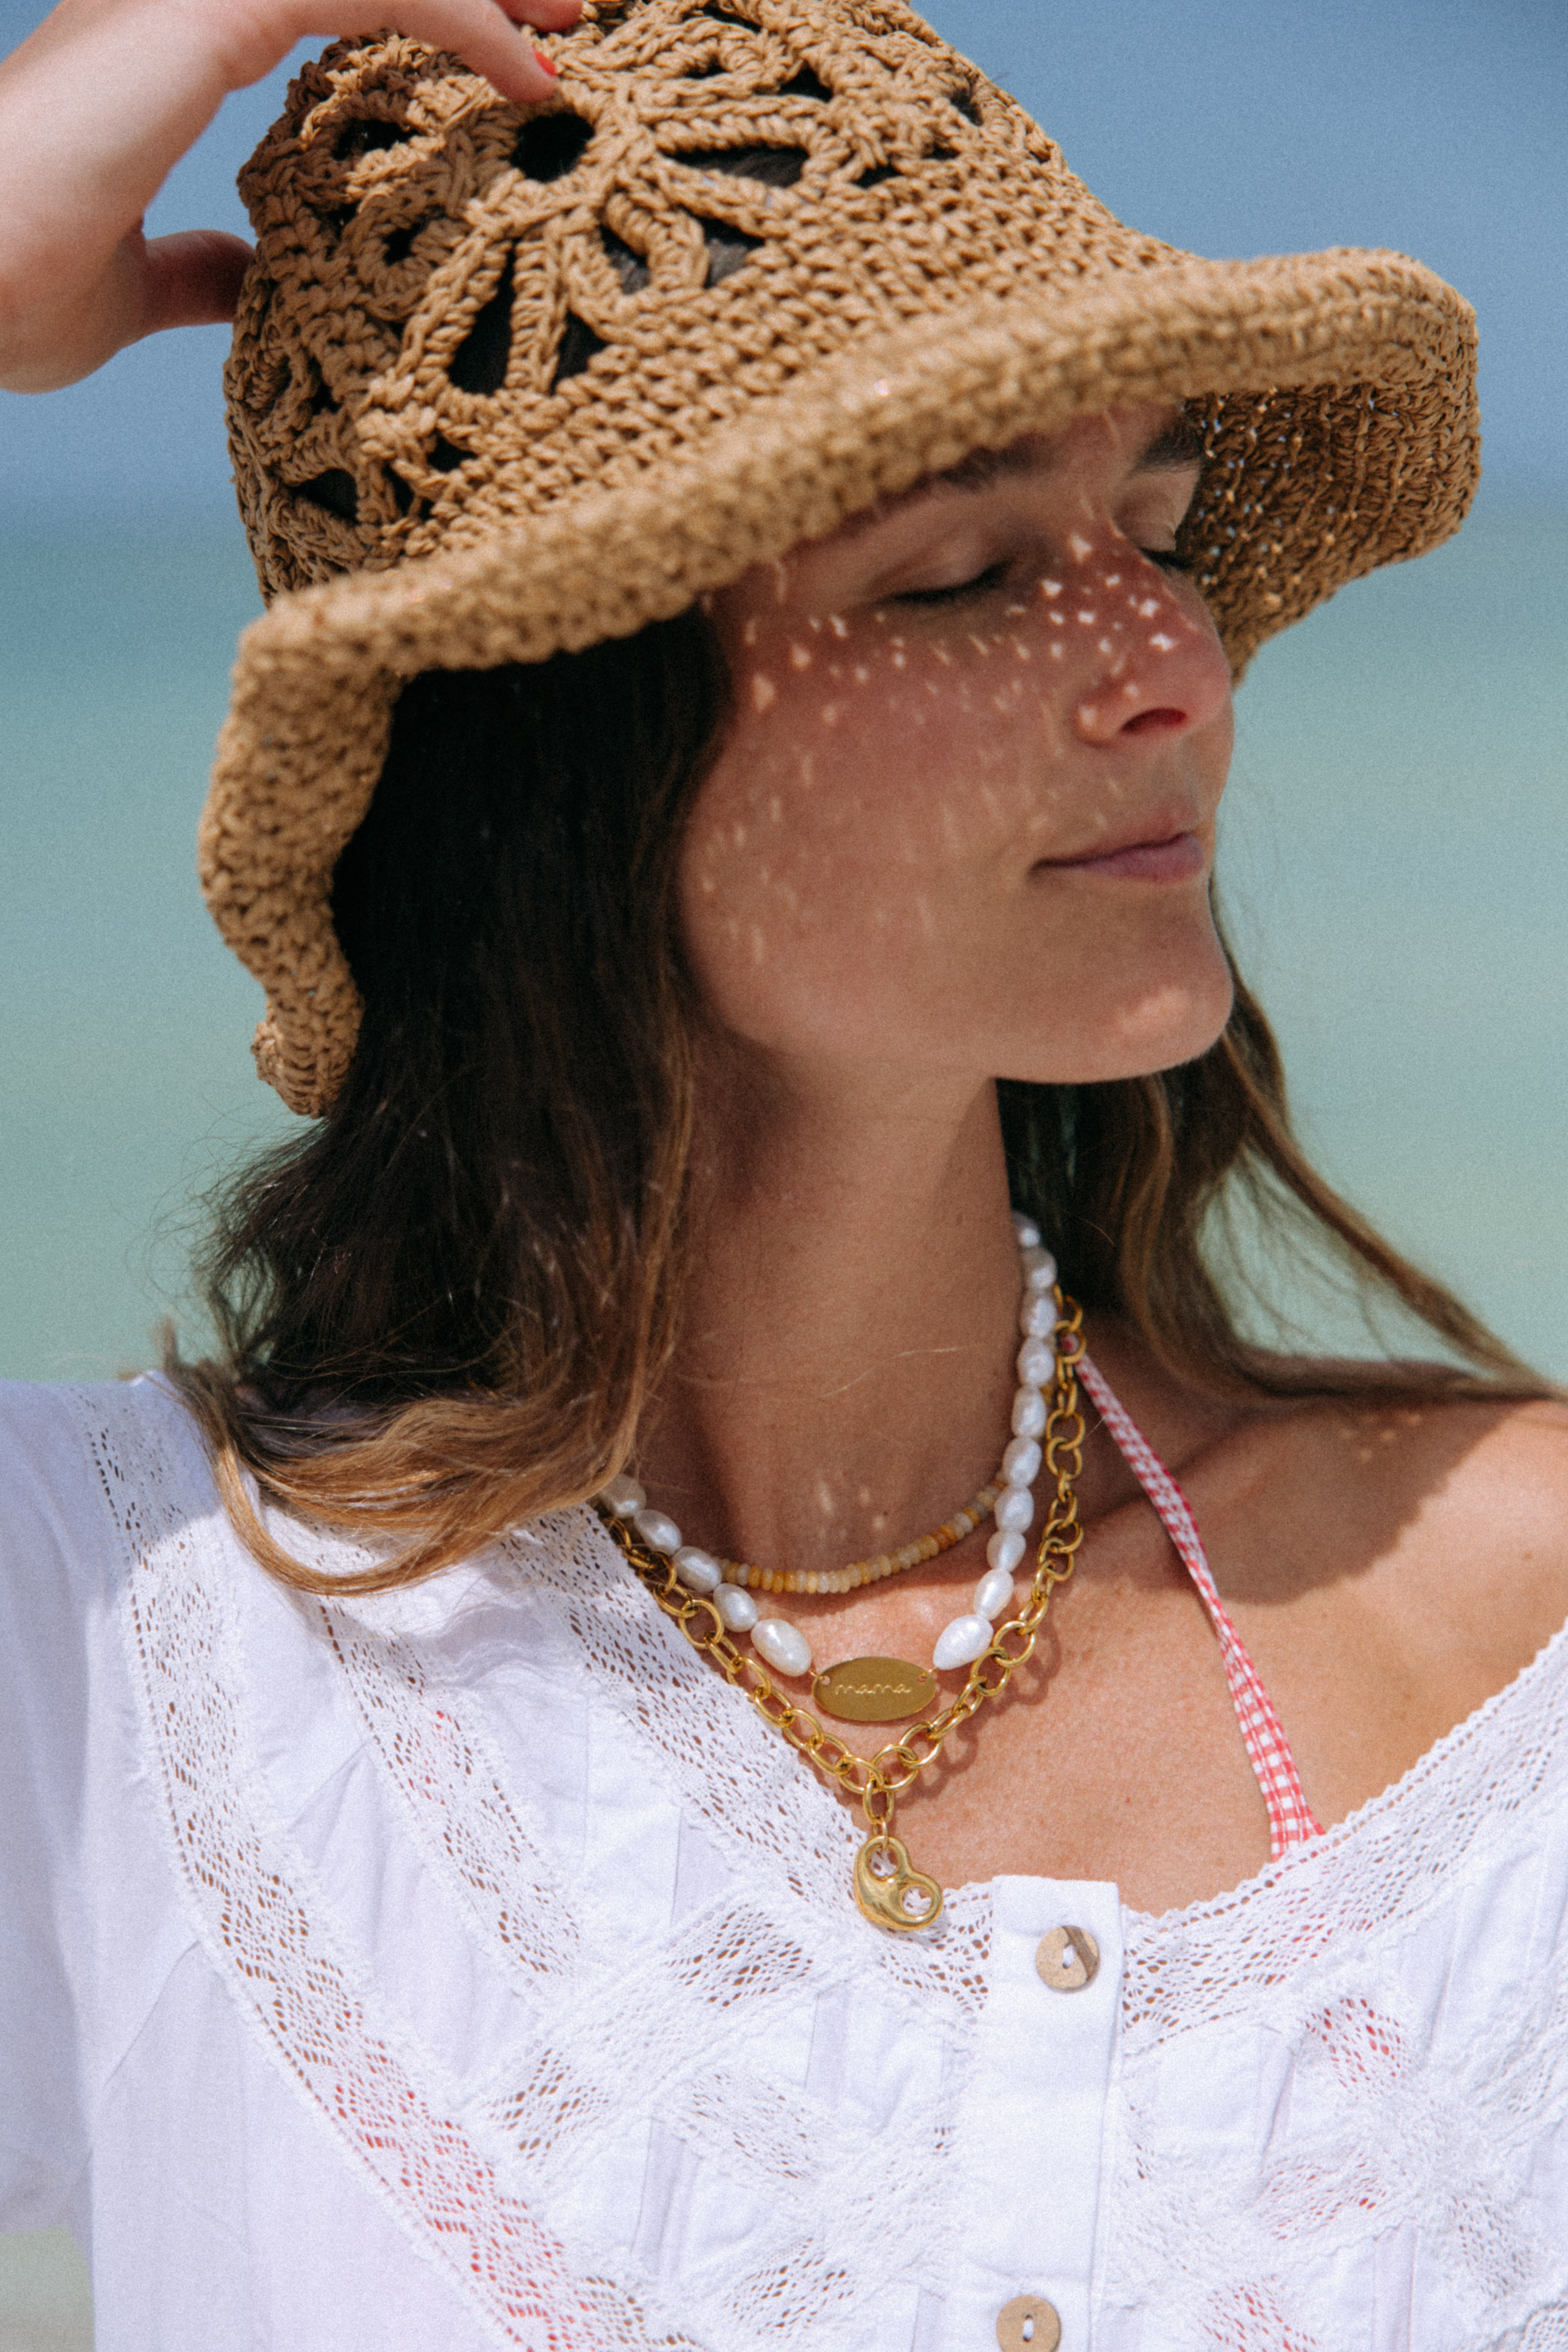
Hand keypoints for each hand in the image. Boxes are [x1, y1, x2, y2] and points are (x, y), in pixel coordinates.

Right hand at [0, 0, 580, 391]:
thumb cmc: (7, 290)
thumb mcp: (130, 290)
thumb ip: (193, 271)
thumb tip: (244, 277)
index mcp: (162, 50)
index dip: (415, 17)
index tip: (511, 65)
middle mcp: (179, 1)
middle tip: (568, 11)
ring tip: (572, 23)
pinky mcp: (206, 15)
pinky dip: (464, 20)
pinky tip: (532, 75)